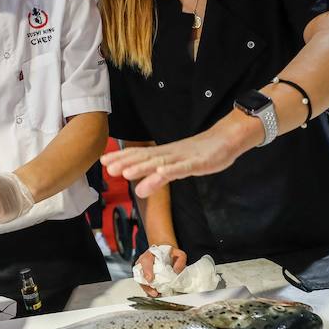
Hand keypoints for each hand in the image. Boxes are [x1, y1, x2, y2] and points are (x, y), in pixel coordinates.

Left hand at [101, 114, 258, 197]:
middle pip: (146, 158)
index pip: (140, 155)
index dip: (122, 158)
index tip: (103, 161)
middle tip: (107, 168)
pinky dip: (171, 170)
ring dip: (142, 167)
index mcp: (165, 154)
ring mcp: (184, 158)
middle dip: (126, 162)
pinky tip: (160, 173)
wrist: (226, 139)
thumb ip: (158, 178)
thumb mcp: (177, 167)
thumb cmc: (201, 153)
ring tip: (125, 172)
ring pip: (160, 163)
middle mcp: (170, 154)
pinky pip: (183, 168)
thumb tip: (139, 189)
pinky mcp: (199, 163)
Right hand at [135, 246, 187, 297]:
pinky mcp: (143, 277)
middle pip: (140, 273)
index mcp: (151, 253)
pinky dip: (148, 290)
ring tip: (155, 294)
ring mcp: (142, 269)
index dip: (147, 270)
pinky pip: (143, 284)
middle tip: (154, 292)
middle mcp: (143, 261)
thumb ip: (180, 260)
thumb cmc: (170, 253)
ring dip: (147, 289)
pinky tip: (155, 294)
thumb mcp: (178, 253)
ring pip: (140, 280)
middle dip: (146, 284)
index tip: (150, 279)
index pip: (146, 260)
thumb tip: (176, 271)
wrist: (165, 253)